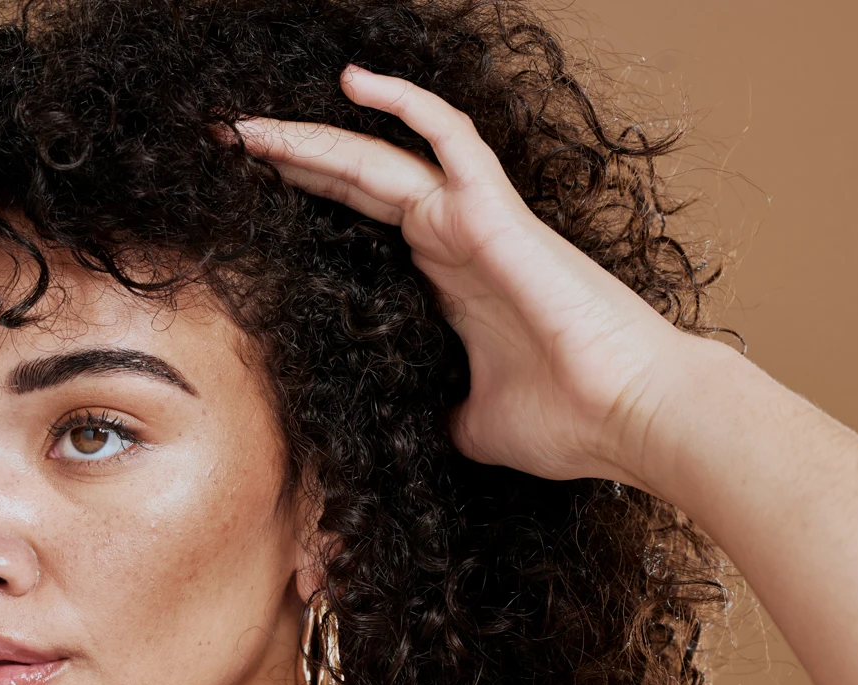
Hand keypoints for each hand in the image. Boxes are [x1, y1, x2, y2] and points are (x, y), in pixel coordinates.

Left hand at [230, 64, 701, 485]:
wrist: (627, 417)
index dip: (306, 201)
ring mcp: (474, 220)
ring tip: (252, 127)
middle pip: (357, 182)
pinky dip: (405, 104)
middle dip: (292, 163)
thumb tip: (421, 430)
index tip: (247, 193)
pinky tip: (351, 81)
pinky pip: (449, 137)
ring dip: (316, 139)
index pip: (360, 223)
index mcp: (444, 282)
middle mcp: (454, 241)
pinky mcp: (496, 212)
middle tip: (230, 145)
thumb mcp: (473, 423)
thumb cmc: (564, 420)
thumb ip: (439, 410)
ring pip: (382, 157)